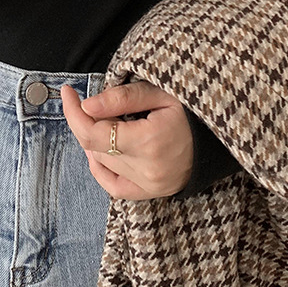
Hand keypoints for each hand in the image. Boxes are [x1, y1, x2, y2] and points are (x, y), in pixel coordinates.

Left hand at [60, 79, 192, 199]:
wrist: (219, 139)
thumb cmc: (191, 111)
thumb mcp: (160, 93)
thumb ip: (123, 98)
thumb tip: (87, 105)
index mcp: (150, 141)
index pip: (93, 132)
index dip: (73, 112)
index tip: (68, 92)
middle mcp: (148, 169)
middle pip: (93, 147)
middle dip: (84, 121)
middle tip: (89, 102)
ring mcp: (149, 185)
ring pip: (100, 163)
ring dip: (94, 140)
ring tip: (111, 120)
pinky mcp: (150, 193)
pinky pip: (112, 186)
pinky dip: (100, 167)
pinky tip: (102, 150)